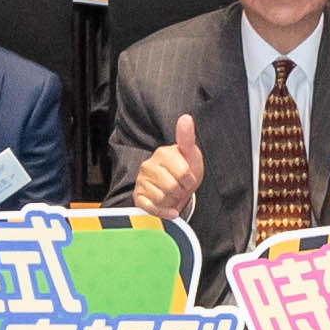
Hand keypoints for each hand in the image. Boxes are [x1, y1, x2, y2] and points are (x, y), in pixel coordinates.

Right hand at [132, 109, 205, 225]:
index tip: (189, 178)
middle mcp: (148, 166)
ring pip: (162, 198)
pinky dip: (165, 212)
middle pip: (172, 187)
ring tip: (172, 194)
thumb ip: (187, 137)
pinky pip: (152, 208)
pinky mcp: (139, 197)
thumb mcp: (190, 154)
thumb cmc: (185, 169)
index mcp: (162, 153)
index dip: (190, 180)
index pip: (184, 173)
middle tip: (180, 187)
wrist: (177, 186)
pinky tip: (170, 208)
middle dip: (181, 191)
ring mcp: (142, 181)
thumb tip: (186, 117)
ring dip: (172, 201)